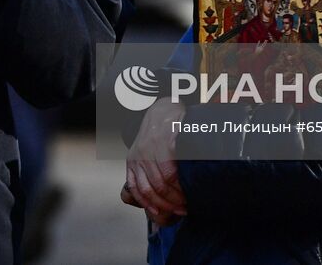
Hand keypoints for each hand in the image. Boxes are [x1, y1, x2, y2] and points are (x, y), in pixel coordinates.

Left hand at [124, 97, 186, 223]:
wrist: (166, 108)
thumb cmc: (160, 135)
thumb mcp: (146, 153)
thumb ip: (147, 174)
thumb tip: (150, 203)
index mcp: (133, 161)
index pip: (137, 191)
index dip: (151, 206)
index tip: (164, 214)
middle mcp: (139, 156)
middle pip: (151, 190)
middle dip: (167, 204)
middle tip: (182, 210)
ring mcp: (150, 148)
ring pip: (161, 183)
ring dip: (176, 197)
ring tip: (187, 202)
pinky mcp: (164, 141)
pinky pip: (170, 170)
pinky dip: (179, 184)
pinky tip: (187, 188)